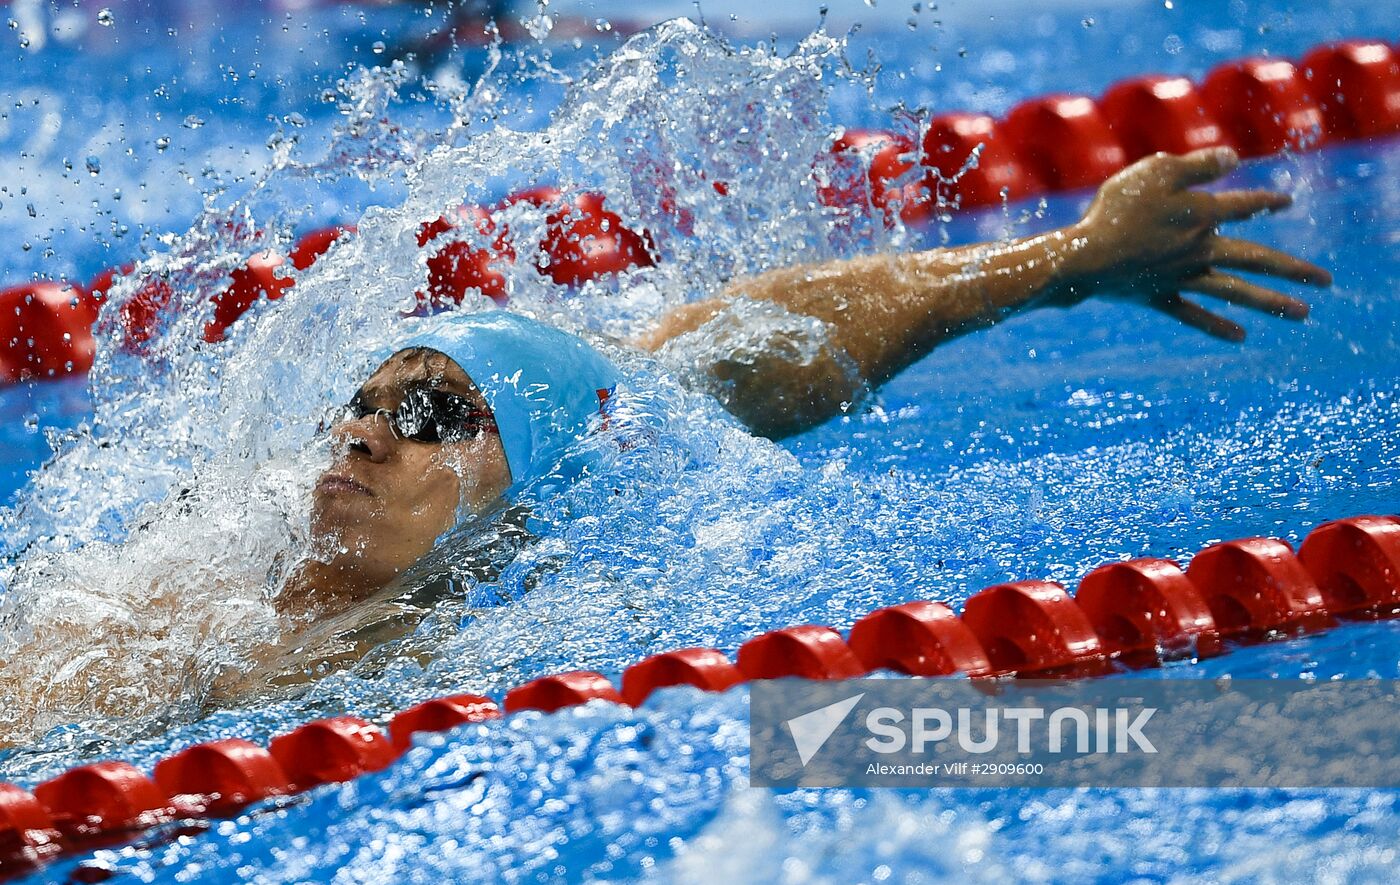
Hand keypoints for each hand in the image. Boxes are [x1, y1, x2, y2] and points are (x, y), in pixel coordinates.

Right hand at [1057, 147, 1330, 340]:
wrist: (1084, 257)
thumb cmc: (1116, 209)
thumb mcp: (1157, 172)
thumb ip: (1199, 165)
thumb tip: (1235, 157)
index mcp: (1202, 215)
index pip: (1243, 206)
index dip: (1265, 202)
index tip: (1285, 203)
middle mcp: (1200, 250)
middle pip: (1255, 258)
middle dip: (1293, 269)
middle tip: (1327, 282)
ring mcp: (1181, 277)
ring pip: (1235, 291)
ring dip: (1271, 302)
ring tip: (1303, 314)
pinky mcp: (1157, 296)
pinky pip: (1193, 314)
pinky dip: (1216, 325)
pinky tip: (1240, 336)